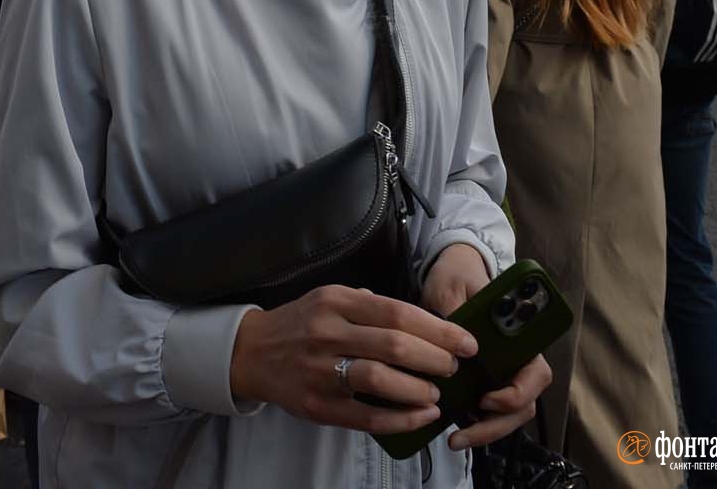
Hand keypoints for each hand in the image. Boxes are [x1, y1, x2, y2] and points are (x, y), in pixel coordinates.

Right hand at [228, 285, 476, 435]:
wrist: (251, 353)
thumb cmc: (299, 325)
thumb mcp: (327, 298)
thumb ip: (369, 305)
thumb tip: (423, 322)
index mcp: (334, 303)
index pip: (397, 313)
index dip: (438, 329)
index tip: (464, 341)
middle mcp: (327, 334)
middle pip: (394, 345)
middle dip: (435, 359)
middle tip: (453, 367)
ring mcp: (320, 371)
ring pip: (381, 380)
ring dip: (419, 389)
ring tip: (437, 392)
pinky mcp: (318, 405)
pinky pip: (366, 416)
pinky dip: (400, 419)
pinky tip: (421, 416)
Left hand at [421, 244, 554, 448]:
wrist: (450, 274)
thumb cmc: (456, 278)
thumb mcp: (451, 288)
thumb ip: (454, 312)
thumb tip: (452, 343)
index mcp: (519, 336)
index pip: (536, 372)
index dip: (517, 393)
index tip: (486, 399)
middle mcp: (517, 358)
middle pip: (524, 403)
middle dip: (498, 424)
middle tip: (463, 432)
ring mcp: (502, 372)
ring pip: (510, 414)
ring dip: (487, 431)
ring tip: (455, 439)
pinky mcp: (484, 381)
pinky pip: (490, 412)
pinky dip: (476, 425)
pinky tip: (450, 429)